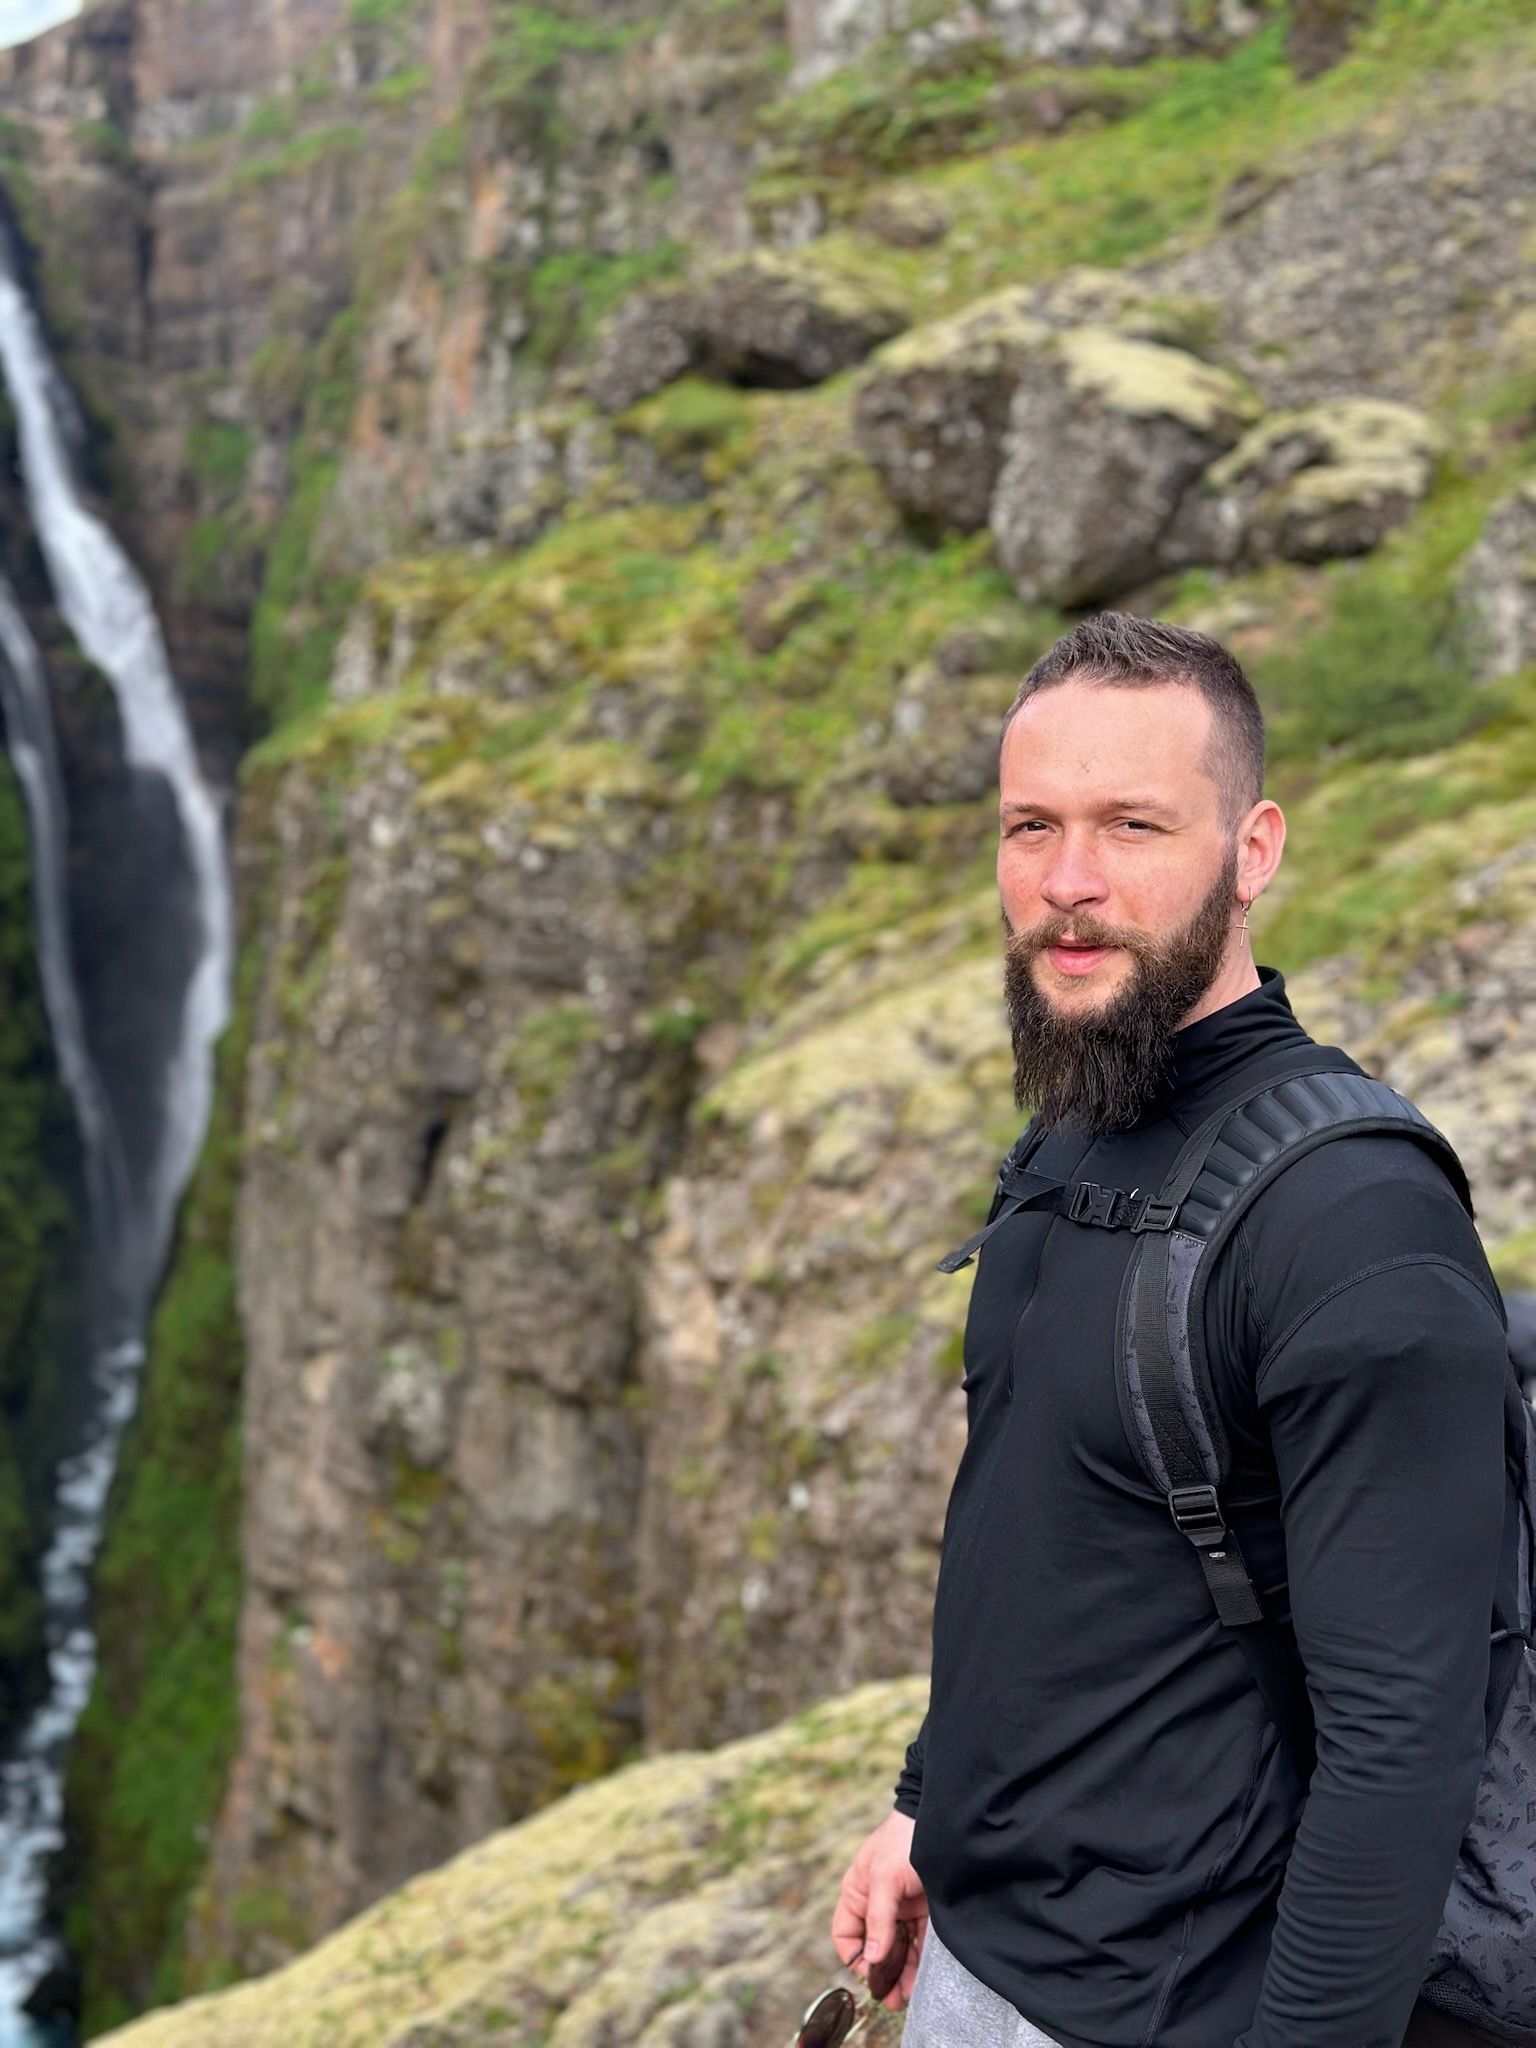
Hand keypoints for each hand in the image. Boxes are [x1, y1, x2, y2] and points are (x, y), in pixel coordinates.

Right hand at [830, 1809, 927, 2009]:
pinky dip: (919, 1962)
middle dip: (881, 1973)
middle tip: (891, 1998)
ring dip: (901, 1972)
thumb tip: (872, 1957)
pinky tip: (922, 1979)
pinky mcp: (925, 1912)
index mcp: (858, 1893)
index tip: (870, 1974)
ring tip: (908, 1996)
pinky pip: (919, 1943)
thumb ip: (878, 1919)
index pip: (846, 1934)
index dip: (854, 1956)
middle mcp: (878, 1904)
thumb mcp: (885, 1878)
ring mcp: (902, 1909)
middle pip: (873, 1947)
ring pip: (897, 1949)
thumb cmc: (904, 1841)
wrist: (943, 1821)